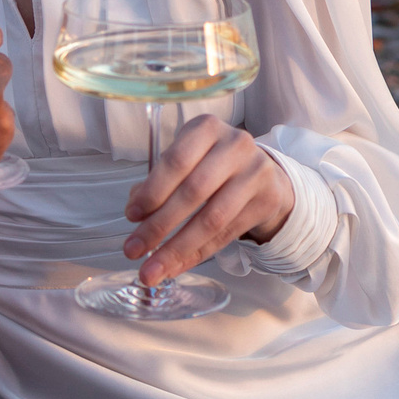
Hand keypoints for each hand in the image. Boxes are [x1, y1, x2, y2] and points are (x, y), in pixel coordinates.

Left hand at [122, 117, 293, 285]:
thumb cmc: (214, 165)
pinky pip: (226, 235)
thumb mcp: (187, 161)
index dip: (152, 191)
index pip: (176, 160)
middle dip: (158, 226)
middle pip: (193, 192)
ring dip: (176, 249)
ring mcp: (255, 173)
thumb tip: (136, 215)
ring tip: (152, 270)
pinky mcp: (267, 200)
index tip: (131, 216)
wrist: (264, 174)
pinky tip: (175, 266)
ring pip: (211, 219)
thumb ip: (158, 183)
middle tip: (133, 249)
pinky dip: (196, 255)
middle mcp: (235, 145)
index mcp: (207, 128)